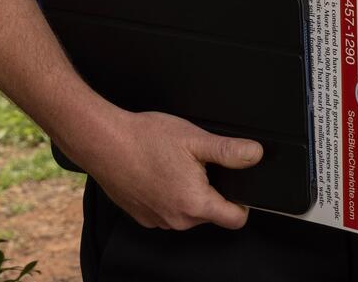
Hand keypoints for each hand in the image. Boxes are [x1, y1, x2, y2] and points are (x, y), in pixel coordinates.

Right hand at [66, 109, 262, 230]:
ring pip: (187, 213)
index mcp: (196, 203)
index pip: (235, 219)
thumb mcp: (193, 138)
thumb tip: (255, 154)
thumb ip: (228, 150)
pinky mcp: (143, 217)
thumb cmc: (144, 138)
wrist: (102, 141)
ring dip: (186, 194)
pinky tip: (155, 174)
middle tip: (193, 163)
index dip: (240, 202)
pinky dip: (166, 196)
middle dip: (208, 191)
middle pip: (210, 213)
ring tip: (171, 166)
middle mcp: (179, 219)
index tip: (233, 184)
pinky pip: (166, 212)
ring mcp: (159, 221)